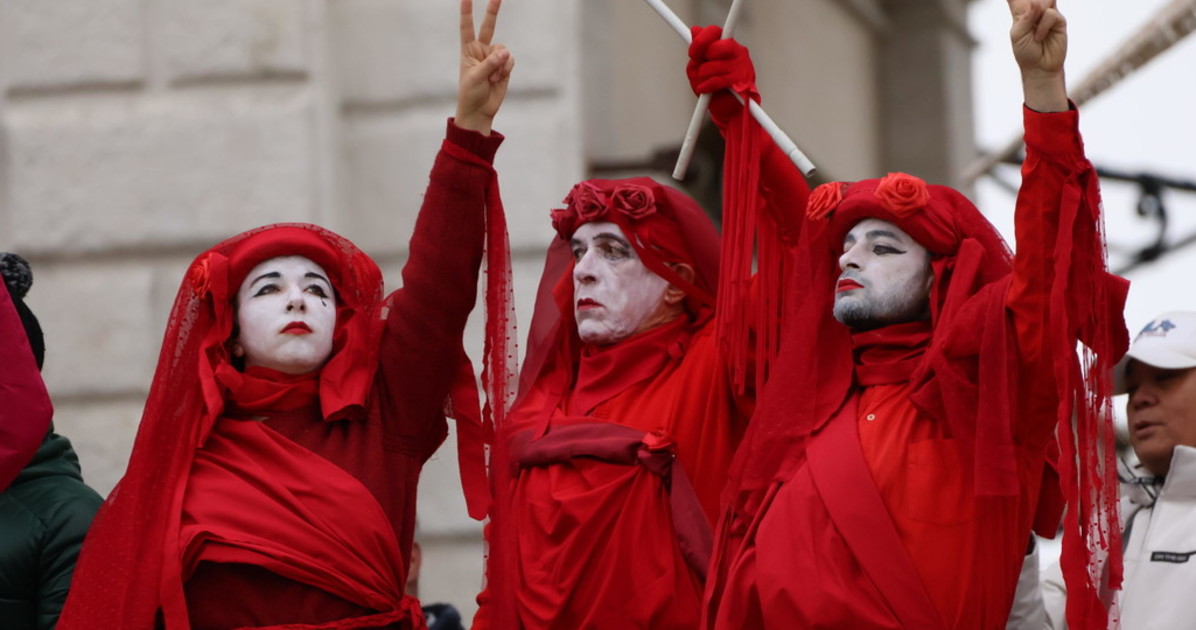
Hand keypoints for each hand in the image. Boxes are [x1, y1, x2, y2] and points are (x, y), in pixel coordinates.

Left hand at [457, 0, 513, 134]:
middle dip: (493, 11)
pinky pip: (510, 60)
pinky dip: (506, 69)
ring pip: (503, 49)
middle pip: (488, 26)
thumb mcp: (476, 77)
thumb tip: (505, 52)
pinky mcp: (504, 66)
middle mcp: (481, 50)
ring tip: (493, 78)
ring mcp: (493, 58)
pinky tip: (499, 79)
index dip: (467, 12)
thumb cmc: (470, 94)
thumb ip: (490, 63)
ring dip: (500, 64)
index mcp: (468, 50)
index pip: (467, 27)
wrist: (480, 111)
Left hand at [686, 25, 755, 96]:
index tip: (692, 54)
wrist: (729, 110)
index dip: (699, 41)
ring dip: (702, 77)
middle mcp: (737, 51)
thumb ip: (697, 51)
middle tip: (701, 71)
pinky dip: (706, 86)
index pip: (713, 32)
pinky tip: (705, 89)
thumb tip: (694, 30)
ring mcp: (741, 65)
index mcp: (727, 44)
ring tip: (705, 83)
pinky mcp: (741, 80)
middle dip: (701, 62)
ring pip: (710, 66)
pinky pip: (716, 80)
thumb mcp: (699, 67)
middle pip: (712, 48)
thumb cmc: (713, 87)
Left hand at [1007, 0, 1068, 111]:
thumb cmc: (1025, 52)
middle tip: (1029, 14)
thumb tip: (1036, 4)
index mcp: (1019, 11)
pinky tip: (1041, 37)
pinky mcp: (1059, 20)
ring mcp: (1048, 13)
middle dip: (1031, 2)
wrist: (1039, 67)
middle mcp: (1034, 9)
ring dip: (1036, 13)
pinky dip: (1042, 27)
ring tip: (1033, 32)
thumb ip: (1024, 17)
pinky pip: (1050, 14)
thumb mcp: (1017, 34)